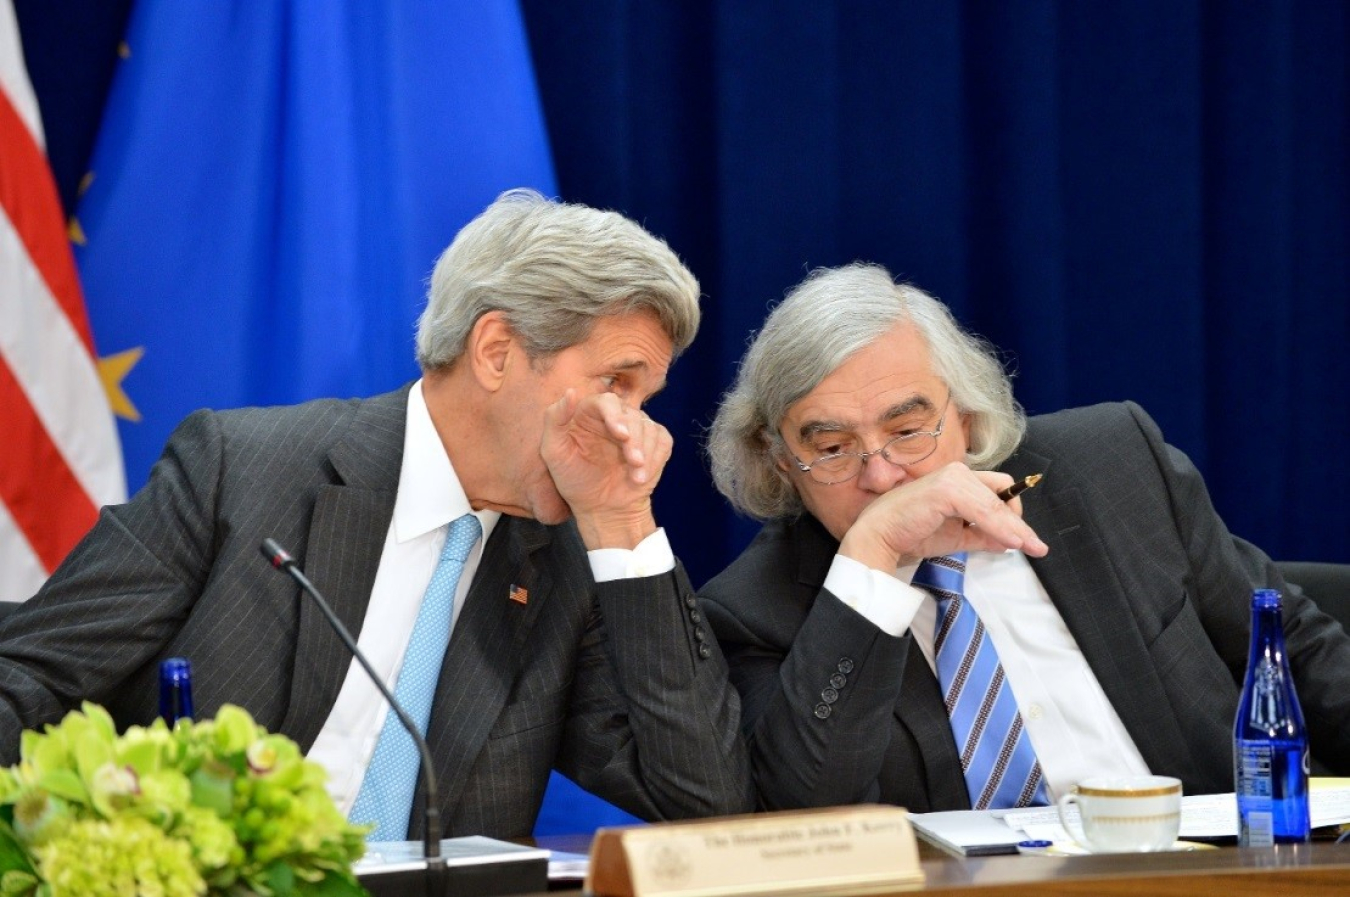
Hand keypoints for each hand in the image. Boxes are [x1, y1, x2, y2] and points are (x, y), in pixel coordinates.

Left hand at [541, 389, 669, 548]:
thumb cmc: (574, 480)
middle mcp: (615, 416)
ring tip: (636, 477)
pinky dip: (656, 458)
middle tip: (634, 462)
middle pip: (632, 415)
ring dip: (646, 453)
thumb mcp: (554, 453)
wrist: (601, 509)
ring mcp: (637, 428)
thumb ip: (554, 420)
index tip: (622, 435)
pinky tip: (643, 476)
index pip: (607, 402)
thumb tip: (570, 392)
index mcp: (590, 413)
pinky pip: (662, 440)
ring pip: (649, 428)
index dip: (616, 416)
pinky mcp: (654, 441)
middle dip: (635, 440)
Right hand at [838, 462, 1048, 570]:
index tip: (1024, 538)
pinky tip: (1014, 542)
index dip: (1012, 512)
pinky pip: (984, 511)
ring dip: (1015, 527)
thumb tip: (1009, 542)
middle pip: (1002, 490)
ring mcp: (953, 478)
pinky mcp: (948, 489)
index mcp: (956, 480)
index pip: (996, 490)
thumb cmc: (909, 534)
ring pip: (996, 502)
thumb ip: (981, 535)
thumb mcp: (954, 537)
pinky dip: (1001, 526)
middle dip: (1017, 519)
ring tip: (1031, 547)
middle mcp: (957, 473)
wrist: (878, 538)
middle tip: (1031, 544)